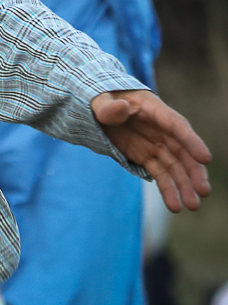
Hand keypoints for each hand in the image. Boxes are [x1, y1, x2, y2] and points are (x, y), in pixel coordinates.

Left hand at [91, 89, 210, 211]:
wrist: (98, 107)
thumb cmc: (102, 98)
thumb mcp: (99, 99)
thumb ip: (108, 107)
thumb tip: (121, 108)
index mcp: (153, 109)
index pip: (176, 125)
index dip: (191, 141)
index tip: (205, 158)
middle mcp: (160, 129)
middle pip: (182, 150)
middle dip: (194, 170)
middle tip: (204, 191)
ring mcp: (155, 144)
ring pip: (175, 166)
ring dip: (184, 185)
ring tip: (192, 205)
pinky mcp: (147, 156)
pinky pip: (160, 174)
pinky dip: (168, 189)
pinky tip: (175, 206)